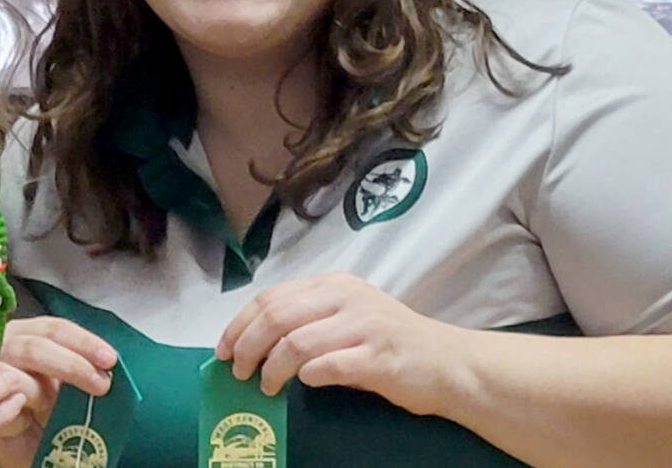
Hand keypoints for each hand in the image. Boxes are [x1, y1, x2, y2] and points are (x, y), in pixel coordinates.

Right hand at [0, 317, 116, 467]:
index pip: (54, 328)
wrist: (20, 449)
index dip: (83, 341)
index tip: (109, 360)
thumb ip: (79, 374)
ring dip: (42, 397)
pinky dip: (17, 417)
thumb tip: (106, 370)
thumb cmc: (43, 416)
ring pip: (15, 377)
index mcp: (27, 335)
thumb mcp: (66, 390)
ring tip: (54, 414)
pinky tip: (25, 424)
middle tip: (100, 385)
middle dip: (72, 365)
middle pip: (35, 347)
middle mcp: (3, 345)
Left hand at [215, 272, 465, 416]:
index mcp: (332, 285)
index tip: (222, 349)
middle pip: (276, 316)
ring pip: (297, 342)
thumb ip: (307, 322)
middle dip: (247, 346)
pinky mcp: (379, 357)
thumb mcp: (346, 318)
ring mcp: (364, 325)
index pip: (271, 297)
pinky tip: (304, 384)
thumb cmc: (389, 344)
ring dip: (272, 368)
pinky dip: (309, 375)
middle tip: (238, 371)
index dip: (239, 324)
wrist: (449, 364)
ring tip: (267, 386)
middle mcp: (346, 298)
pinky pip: (330, 365)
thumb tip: (252, 345)